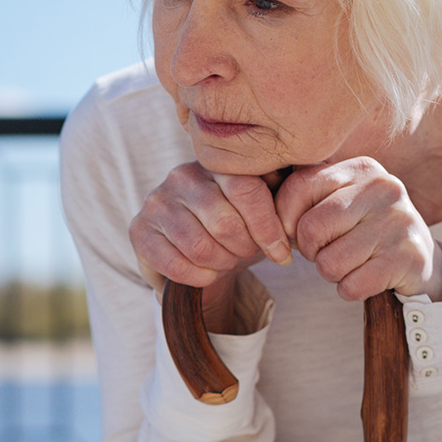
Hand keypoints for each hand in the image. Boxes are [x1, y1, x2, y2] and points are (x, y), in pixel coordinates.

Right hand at [129, 162, 291, 331]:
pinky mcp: (139, 230)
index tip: (282, 254)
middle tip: (247, 255)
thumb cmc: (237, 227)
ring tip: (227, 262)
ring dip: (222, 264)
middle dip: (244, 249)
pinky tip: (206, 273)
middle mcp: (183, 176)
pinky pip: (175, 264)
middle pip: (225, 223)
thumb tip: (302, 210)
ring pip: (200, 246)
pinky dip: (198, 277)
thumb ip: (283, 202)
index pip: (248, 191)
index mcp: (218, 165)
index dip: (268, 228)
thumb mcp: (263, 211)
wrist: (195, 250)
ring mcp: (157, 201)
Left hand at [275, 158, 441, 302]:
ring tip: (352, 264)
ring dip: (332, 273)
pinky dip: (351, 289)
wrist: (421, 259)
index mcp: (361, 168)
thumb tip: (268, 224)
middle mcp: (383, 188)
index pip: (299, 187)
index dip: (286, 219)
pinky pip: (352, 285)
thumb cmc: (366, 230)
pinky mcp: (408, 258)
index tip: (297, 233)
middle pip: (311, 228)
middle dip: (311, 250)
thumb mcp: (341, 203)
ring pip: (329, 262)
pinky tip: (367, 278)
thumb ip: (305, 199)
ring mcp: (398, 223)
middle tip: (327, 252)